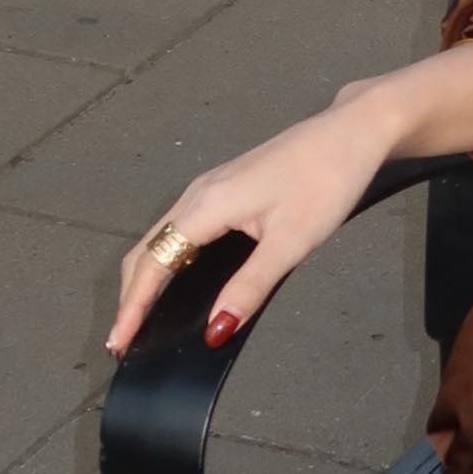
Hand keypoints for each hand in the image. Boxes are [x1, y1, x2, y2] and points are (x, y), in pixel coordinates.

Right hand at [107, 95, 388, 353]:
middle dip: (130, 296)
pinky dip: (168, 259)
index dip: (133, 305)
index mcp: (207, 205)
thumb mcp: (292, 242)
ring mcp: (209, 189)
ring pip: (161, 238)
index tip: (118, 341)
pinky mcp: (225, 189)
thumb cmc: (327, 179)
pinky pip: (181, 229)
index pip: (153, 262)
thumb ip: (251, 287)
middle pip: (147, 250)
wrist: (354, 132)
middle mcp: (198, 194)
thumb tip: (216, 329)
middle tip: (123, 340)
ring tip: (141, 318)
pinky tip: (176, 281)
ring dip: (146, 278)